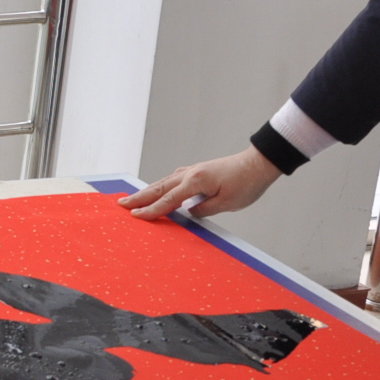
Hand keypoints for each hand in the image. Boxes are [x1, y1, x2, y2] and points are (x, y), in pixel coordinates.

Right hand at [121, 146, 282, 220]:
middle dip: (139, 197)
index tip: (136, 216)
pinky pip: (173, 180)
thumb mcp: (227, 203)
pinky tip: (157, 189)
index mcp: (196, 182)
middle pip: (159, 188)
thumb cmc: (247, 183)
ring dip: (147, 191)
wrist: (258, 164)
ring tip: (132, 199)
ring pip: (164, 182)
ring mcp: (193, 171)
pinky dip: (161, 186)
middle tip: (121, 204)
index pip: (168, 200)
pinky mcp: (197, 171)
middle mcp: (190, 174)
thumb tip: (188, 213)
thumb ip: (204, 209)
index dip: (151, 210)